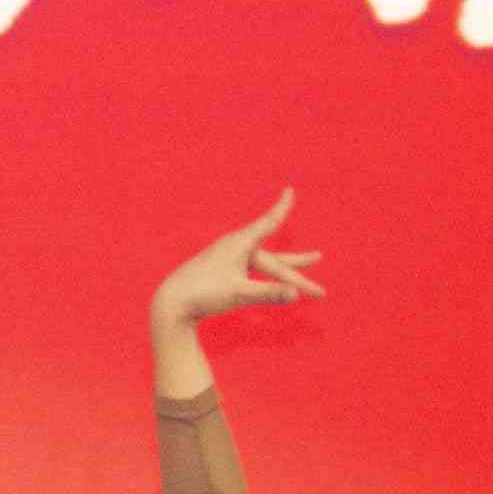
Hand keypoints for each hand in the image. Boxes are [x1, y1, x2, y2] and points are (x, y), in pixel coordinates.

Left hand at [149, 185, 323, 328]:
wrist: (172, 303)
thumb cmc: (204, 295)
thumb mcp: (239, 294)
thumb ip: (269, 294)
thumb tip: (296, 294)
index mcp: (240, 245)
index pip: (268, 223)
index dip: (281, 208)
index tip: (290, 190)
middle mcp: (236, 249)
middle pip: (274, 259)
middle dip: (297, 266)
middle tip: (319, 257)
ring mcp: (230, 261)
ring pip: (267, 265)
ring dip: (287, 270)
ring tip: (309, 263)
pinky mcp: (224, 272)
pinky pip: (255, 271)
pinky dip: (269, 276)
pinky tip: (274, 279)